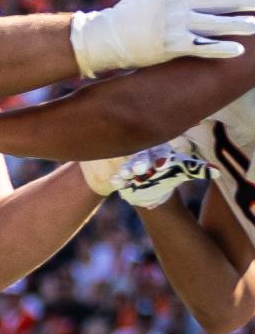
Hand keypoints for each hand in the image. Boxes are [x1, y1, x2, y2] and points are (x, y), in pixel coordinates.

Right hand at [71, 0, 254, 76]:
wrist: (106, 35)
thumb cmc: (125, 13)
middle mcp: (179, 5)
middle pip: (219, 2)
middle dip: (244, 3)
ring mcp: (177, 25)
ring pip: (216, 24)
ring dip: (239, 25)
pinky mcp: (172, 45)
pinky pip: (202, 46)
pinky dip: (221, 49)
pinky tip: (238, 50)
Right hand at [80, 144, 211, 207]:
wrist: (156, 184)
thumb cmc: (172, 172)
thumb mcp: (185, 169)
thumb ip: (199, 169)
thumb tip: (217, 171)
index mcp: (158, 149)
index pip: (158, 149)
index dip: (160, 156)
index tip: (163, 164)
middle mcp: (142, 155)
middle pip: (140, 156)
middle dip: (141, 163)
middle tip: (143, 170)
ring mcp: (131, 166)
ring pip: (127, 166)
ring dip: (127, 170)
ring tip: (128, 175)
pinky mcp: (123, 177)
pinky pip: (118, 177)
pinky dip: (117, 179)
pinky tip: (116, 181)